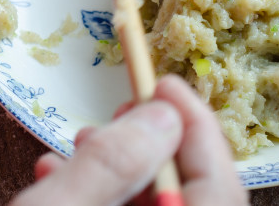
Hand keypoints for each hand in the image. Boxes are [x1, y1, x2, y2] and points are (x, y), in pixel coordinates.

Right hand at [10, 75, 247, 205]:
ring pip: (157, 199)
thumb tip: (160, 115)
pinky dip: (102, 189)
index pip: (219, 186)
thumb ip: (110, 167)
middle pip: (191, 188)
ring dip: (121, 163)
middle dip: (151, 140)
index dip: (195, 126)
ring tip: (79, 141)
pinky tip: (59, 176)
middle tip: (121, 108)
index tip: (164, 83)